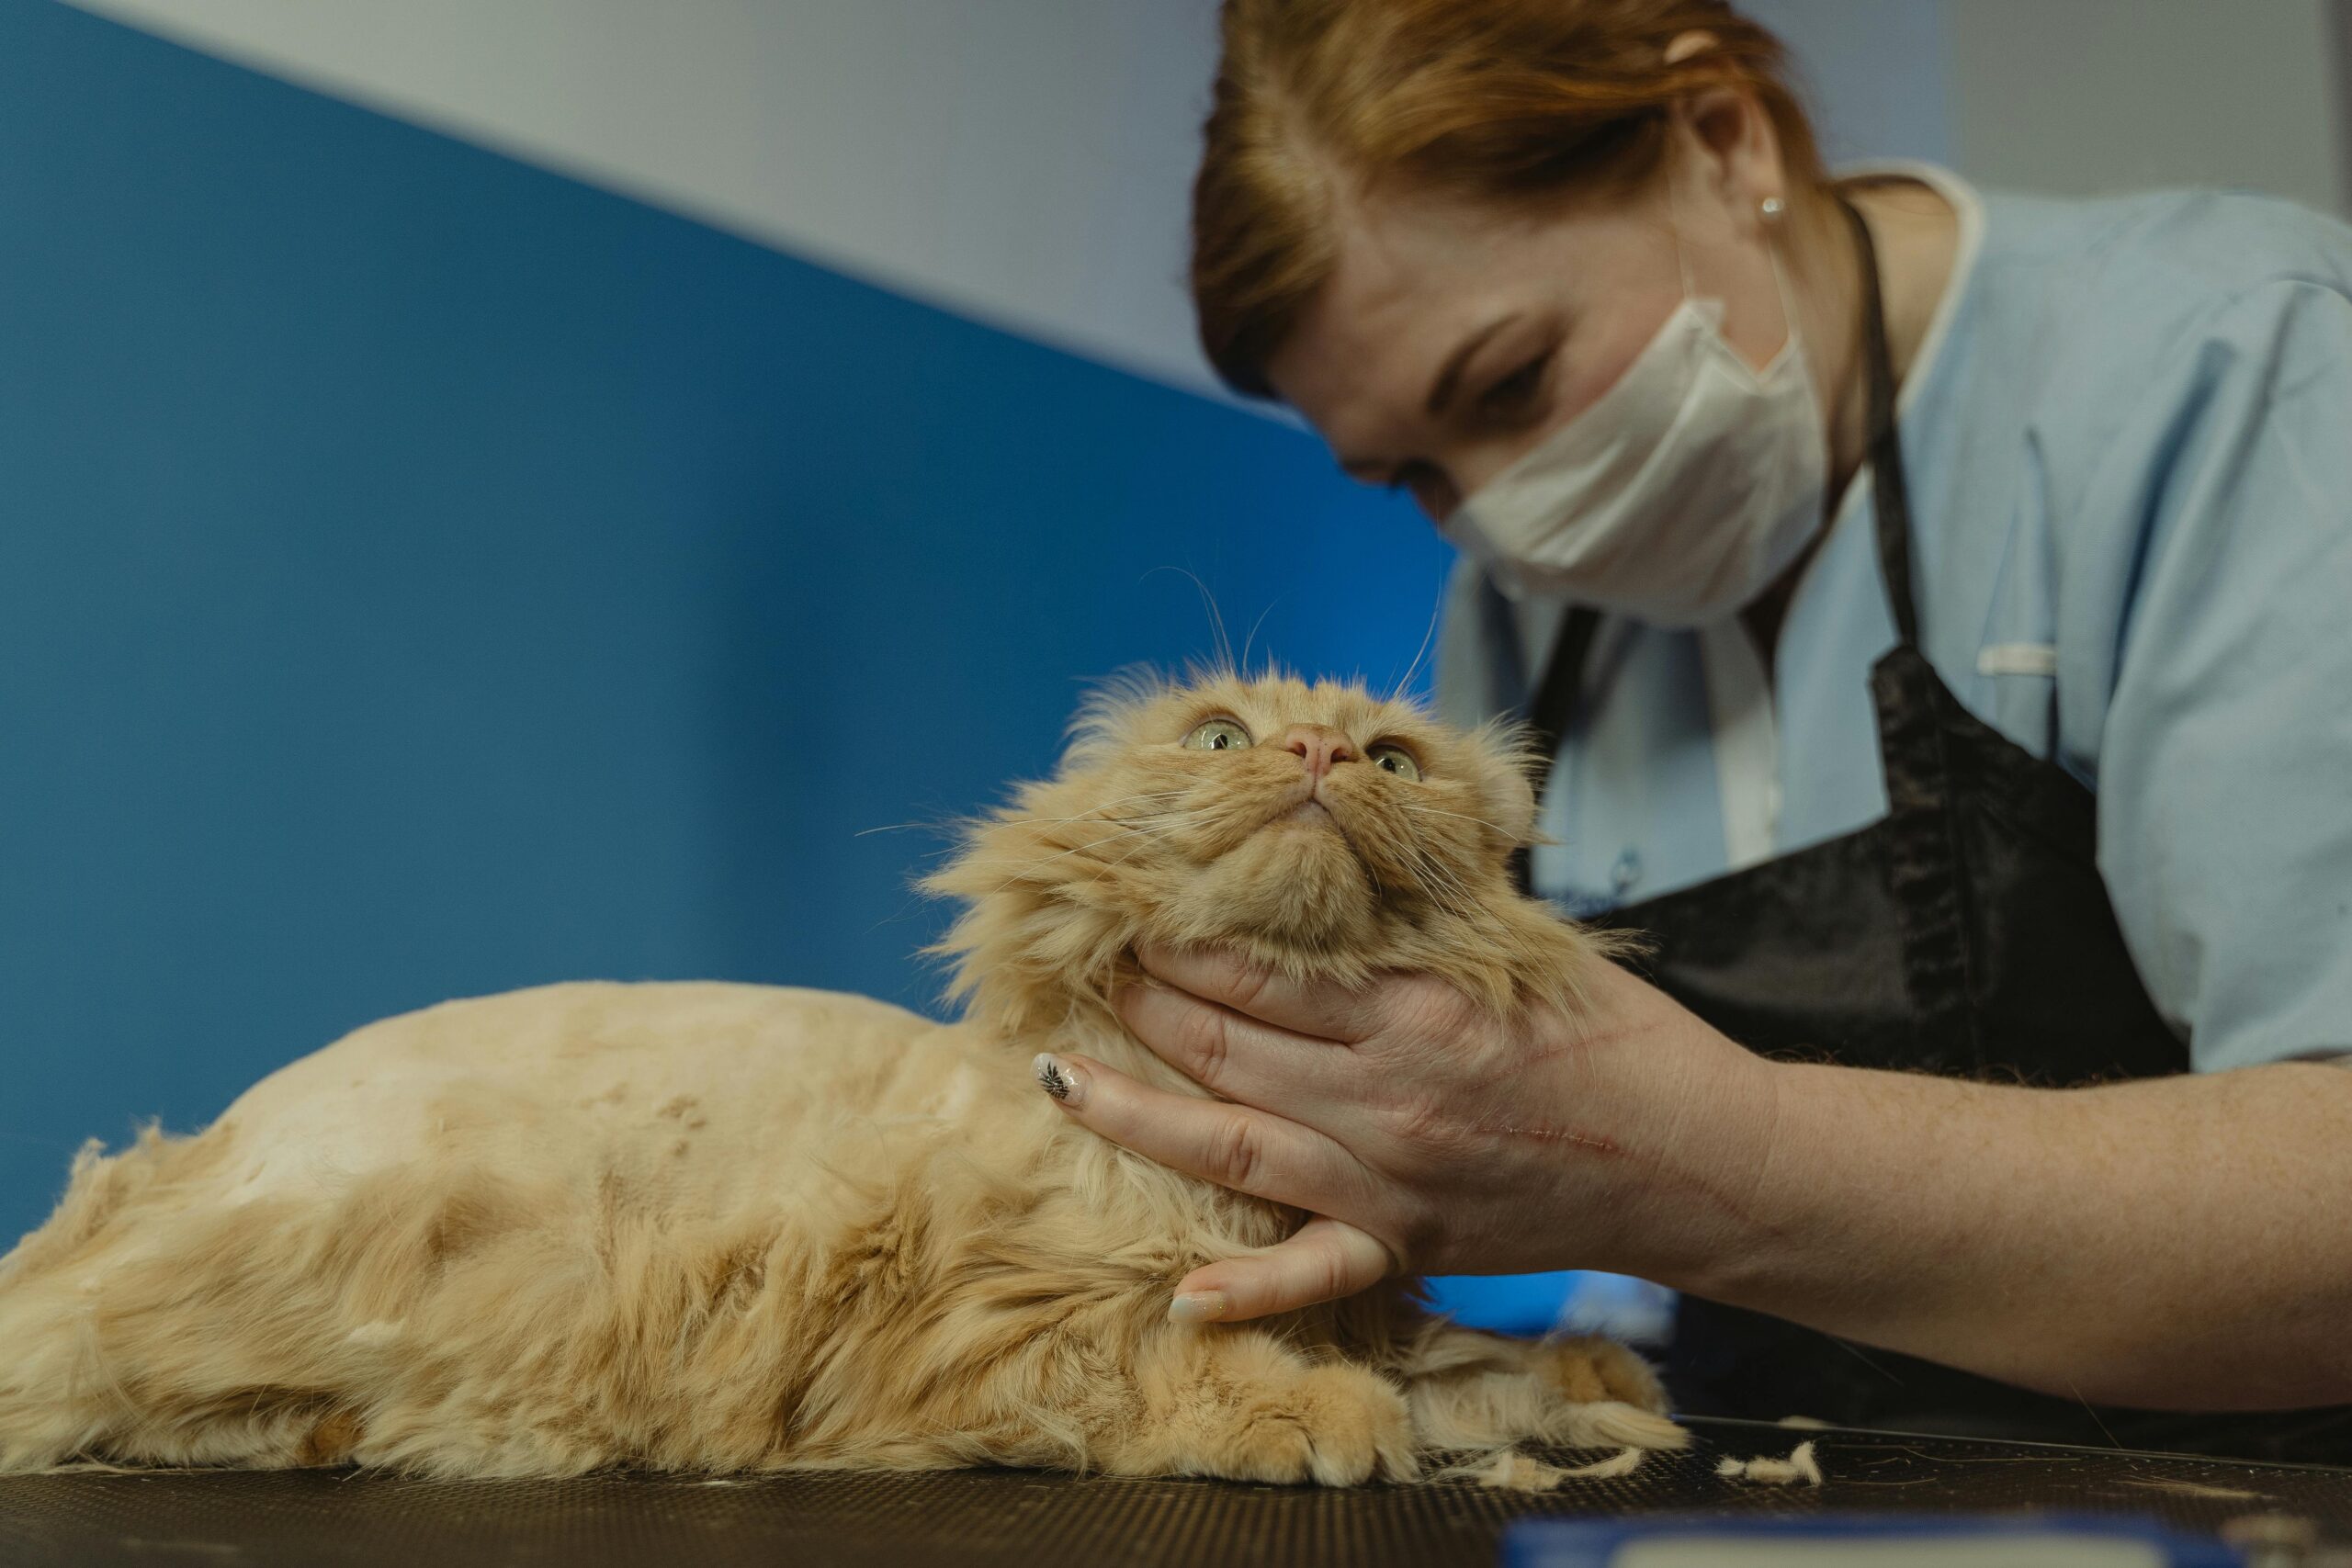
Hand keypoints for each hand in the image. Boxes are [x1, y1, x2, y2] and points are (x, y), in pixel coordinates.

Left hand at [1036, 941, 1773, 1322]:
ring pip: (1231, 1146)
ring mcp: (1391, 1181)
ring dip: (1136, 1112)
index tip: (1133, 910)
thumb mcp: (1520, 946)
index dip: (1183, 941)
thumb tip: (1336, 850)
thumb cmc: (1616, 1036)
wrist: (1697, 1156)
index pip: (1262, 972)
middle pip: (1226, 1047)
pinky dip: (1250, 1291)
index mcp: (1414, 1011)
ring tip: (1059, 1078)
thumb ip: (1420, 916)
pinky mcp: (1411, 1243)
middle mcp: (1386, 1098)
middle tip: (1082, 968)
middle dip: (1143, 1004)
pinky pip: (1316, 1273)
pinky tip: (1183, 1295)